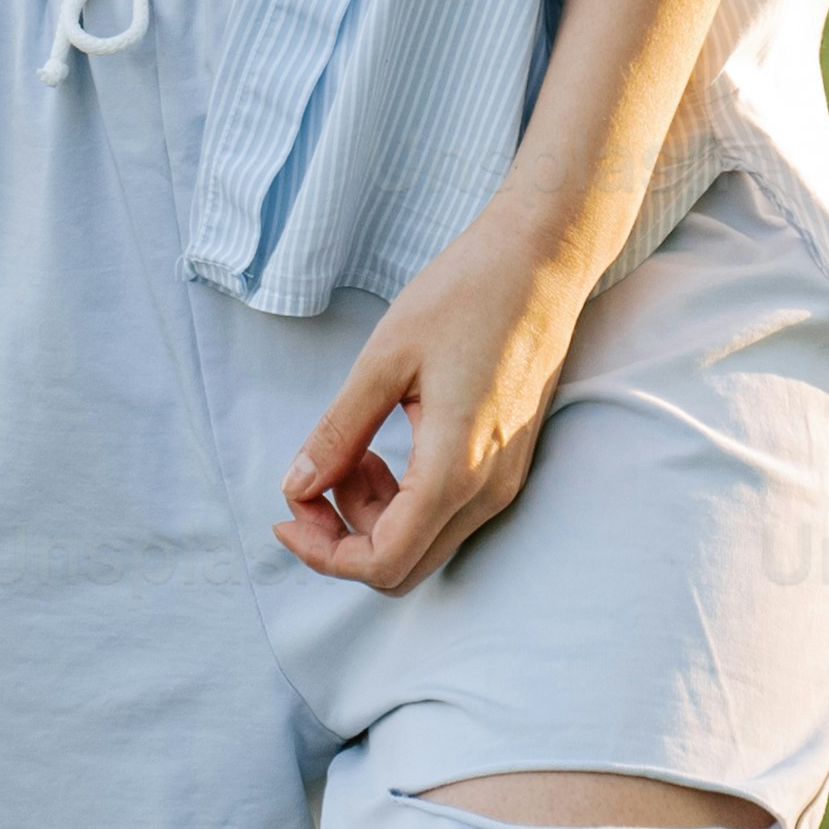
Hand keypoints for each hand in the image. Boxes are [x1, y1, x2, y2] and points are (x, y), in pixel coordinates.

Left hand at [278, 215, 604, 593]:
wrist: (541, 262)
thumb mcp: (385, 359)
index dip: (325, 552)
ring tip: (349, 453)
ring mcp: (504, 483)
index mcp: (455, 468)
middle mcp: (488, 492)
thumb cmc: (465, 295)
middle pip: (403, 566)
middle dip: (343, 539)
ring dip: (371, 517)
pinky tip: (380, 452)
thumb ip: (338, 432)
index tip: (287, 512)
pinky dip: (400, 502)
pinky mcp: (507, 466)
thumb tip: (296, 487)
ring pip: (423, 544)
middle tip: (308, 484)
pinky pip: (445, 515)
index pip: (384, 560)